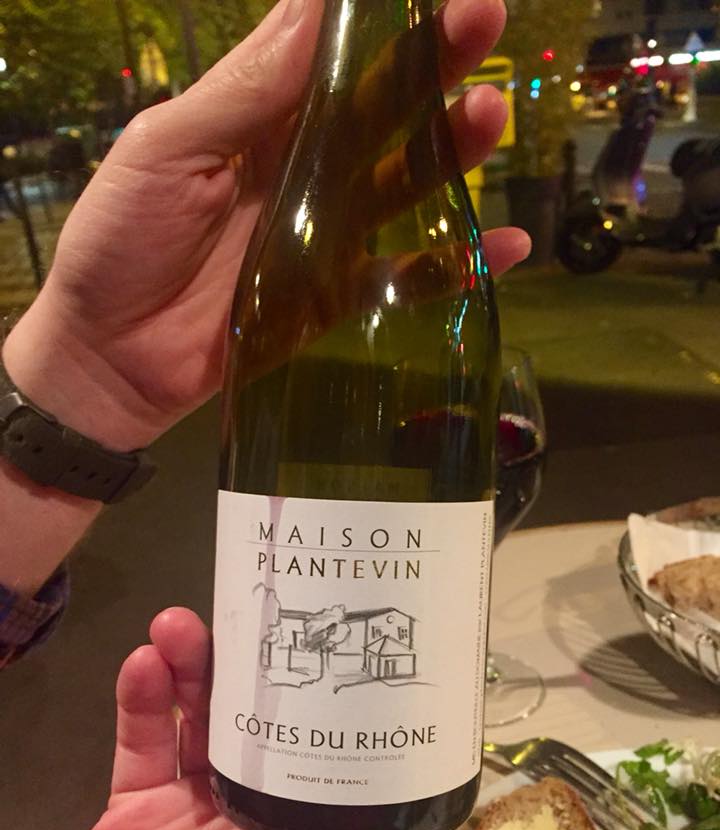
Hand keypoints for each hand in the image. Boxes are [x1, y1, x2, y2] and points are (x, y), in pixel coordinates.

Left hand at [3, 0, 527, 452]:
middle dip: (434, 70)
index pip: (333, 58)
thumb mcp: (167, 150)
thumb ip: (242, 89)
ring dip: (453, 156)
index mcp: (261, 122)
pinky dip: (458, 267)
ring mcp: (329, 237)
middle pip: (384, 114)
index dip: (384, 21)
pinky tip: (506, 247)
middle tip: (485, 26)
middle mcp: (306, 171)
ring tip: (489, 119)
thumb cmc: (122, 241)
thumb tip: (312, 2)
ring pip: (405, 188)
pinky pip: (407, 280)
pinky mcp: (340, 300)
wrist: (110, 358)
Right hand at [10, 608, 398, 829]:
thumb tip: (371, 792)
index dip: (343, 717)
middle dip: (254, 674)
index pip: (340, 775)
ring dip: (193, 671)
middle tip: (242, 616)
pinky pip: (140, 748)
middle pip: (266, 733)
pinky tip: (141, 663)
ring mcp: (193, 823)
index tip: (342, 648)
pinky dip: (140, 703)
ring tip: (178, 624)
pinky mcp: (132, 820)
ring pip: (202, 727)